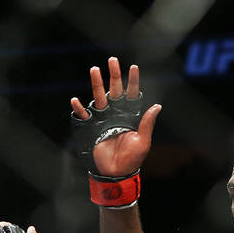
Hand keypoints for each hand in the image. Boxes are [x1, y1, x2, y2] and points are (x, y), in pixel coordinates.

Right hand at [70, 57, 160, 176]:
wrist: (117, 173)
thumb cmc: (132, 159)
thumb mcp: (143, 141)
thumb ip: (147, 123)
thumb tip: (157, 106)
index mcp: (129, 116)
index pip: (132, 95)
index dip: (132, 81)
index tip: (133, 67)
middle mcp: (116, 114)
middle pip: (114, 90)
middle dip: (114, 75)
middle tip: (113, 60)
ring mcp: (103, 119)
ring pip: (99, 97)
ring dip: (96, 84)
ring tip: (94, 69)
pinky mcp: (92, 128)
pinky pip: (84, 116)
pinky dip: (79, 108)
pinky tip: (76, 100)